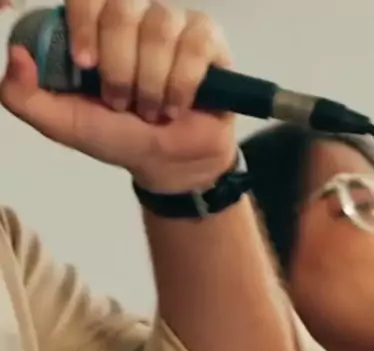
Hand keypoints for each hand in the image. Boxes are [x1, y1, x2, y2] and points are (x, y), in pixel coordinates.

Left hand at [0, 1, 235, 191]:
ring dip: (151, 84)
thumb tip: (16, 54)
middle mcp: (133, 15)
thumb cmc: (118, 137)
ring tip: (151, 112)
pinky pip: (194, 44)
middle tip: (121, 104)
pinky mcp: (207, 38)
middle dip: (120, 67)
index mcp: (96, 25)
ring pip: (159, 29)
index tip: (85, 65)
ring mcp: (172, 23)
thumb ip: (24, 96)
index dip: (85, 23)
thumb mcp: (63, 123)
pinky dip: (182, 84)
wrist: (168, 164)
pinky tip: (177, 106)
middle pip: (122, 8)